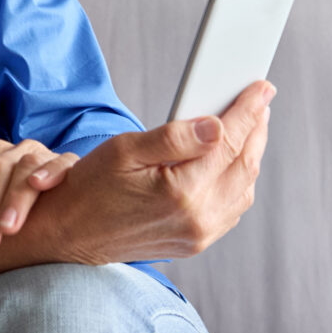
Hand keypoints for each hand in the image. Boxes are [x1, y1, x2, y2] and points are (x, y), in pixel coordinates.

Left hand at [0, 138, 78, 250]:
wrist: (64, 209)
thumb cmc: (13, 211)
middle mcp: (14, 151)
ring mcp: (42, 154)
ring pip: (24, 167)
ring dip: (14, 197)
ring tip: (7, 228)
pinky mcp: (70, 164)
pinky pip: (62, 162)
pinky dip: (50, 170)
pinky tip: (39, 185)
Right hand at [28, 80, 274, 264]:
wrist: (70, 233)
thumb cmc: (90, 187)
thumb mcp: (124, 149)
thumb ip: (174, 138)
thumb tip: (215, 125)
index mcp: (182, 192)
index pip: (228, 142)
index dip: (248, 111)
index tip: (261, 90)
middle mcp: (197, 219)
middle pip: (244, 166)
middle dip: (256, 130)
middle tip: (259, 103)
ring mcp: (199, 235)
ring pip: (243, 190)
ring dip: (249, 155)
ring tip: (247, 127)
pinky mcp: (194, 243)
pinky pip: (231, 209)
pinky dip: (237, 181)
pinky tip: (229, 162)